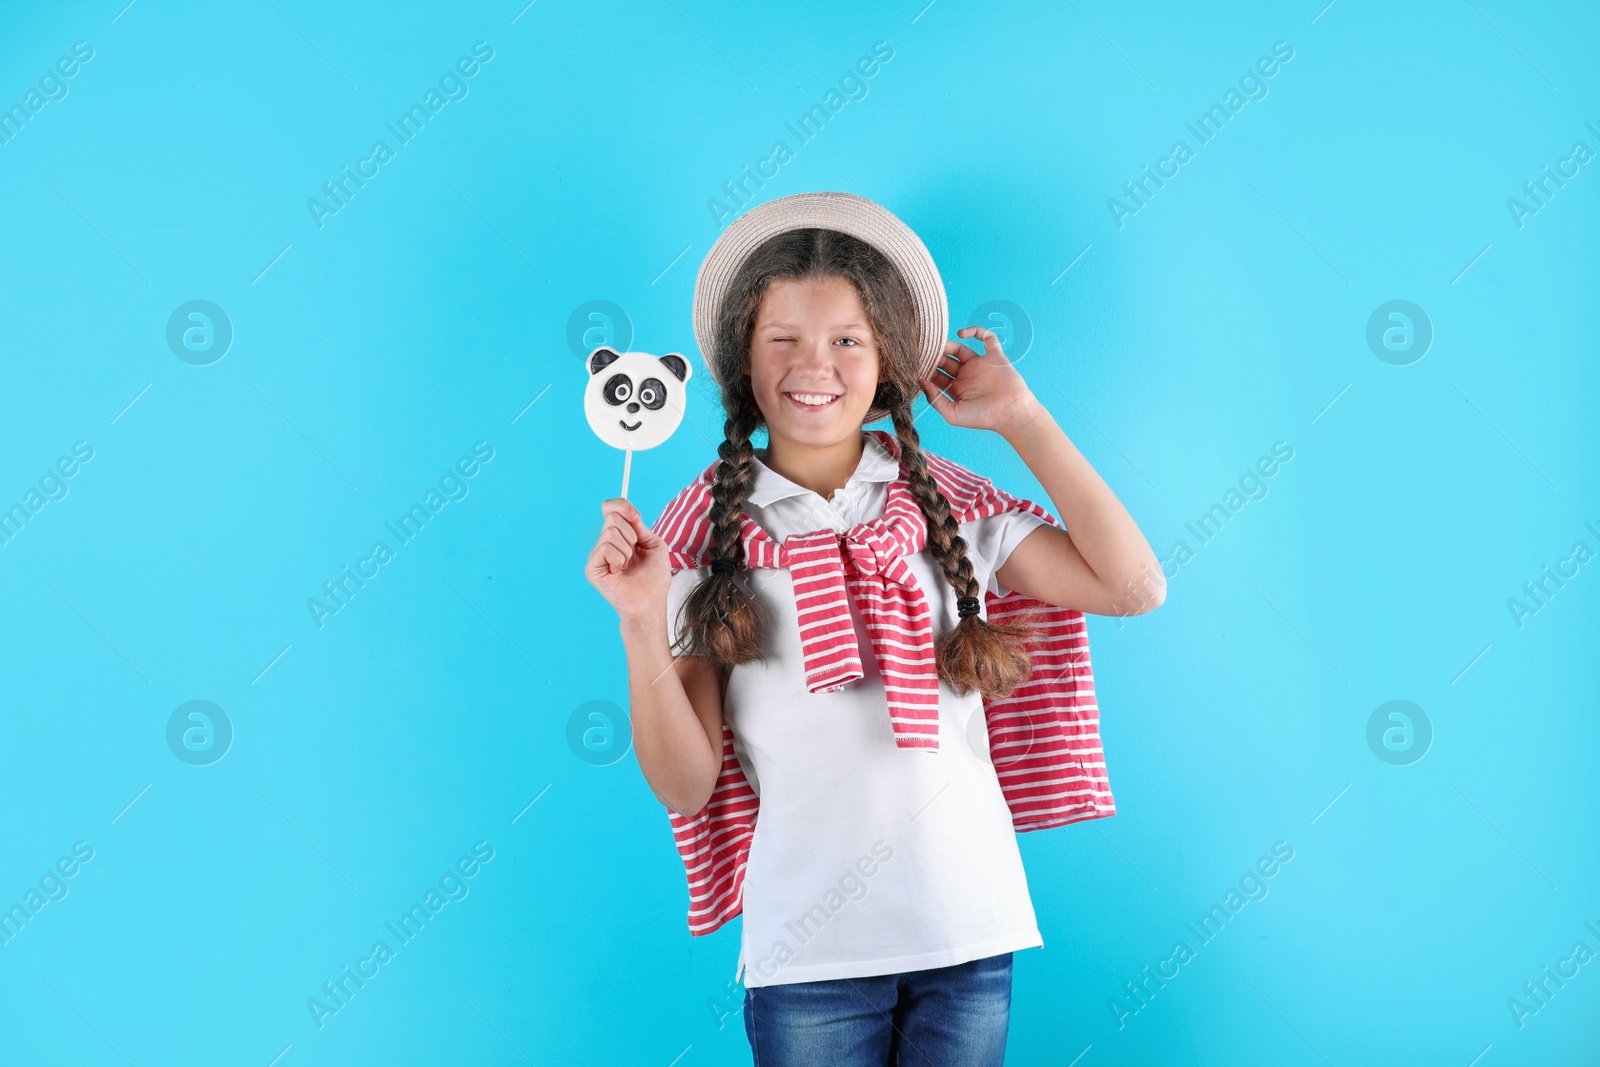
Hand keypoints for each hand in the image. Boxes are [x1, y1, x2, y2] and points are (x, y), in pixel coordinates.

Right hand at [586, 498, 670, 624]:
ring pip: (610, 533)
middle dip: (631, 534)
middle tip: (635, 554)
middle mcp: (605, 543)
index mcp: (619, 536)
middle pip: (612, 518)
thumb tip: (628, 512)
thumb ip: (639, 526)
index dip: (622, 506)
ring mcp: (597, 556)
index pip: (610, 508)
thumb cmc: (655, 578)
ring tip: (628, 566)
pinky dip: (619, 559)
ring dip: (627, 550)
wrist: (651, 602)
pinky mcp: (592, 568)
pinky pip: (605, 548)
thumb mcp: (654, 544)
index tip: (637, 517)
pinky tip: (619, 572)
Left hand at [919, 326, 1041, 434]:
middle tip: (921, 351)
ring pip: (960, 348)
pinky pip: (986, 338)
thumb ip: (935, 398)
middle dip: (934, 356)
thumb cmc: (983, 418)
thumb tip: (920, 381)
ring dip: (947, 345)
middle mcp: (967, 376)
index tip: (915, 365)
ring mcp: (980, 365)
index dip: (926, 370)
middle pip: (945, 361)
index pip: (937, 375)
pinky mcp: (994, 356)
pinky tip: (960, 334)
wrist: (1010, 413)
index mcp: (956, 389)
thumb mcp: (953, 413)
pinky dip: (975, 331)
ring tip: (935, 343)